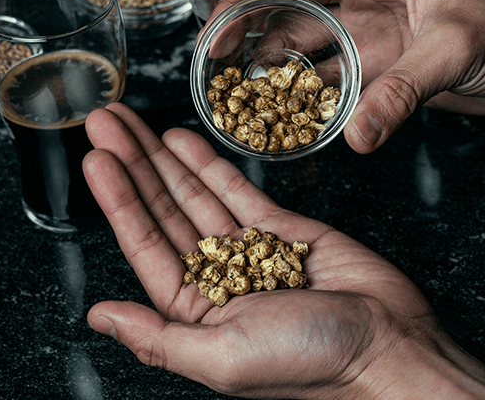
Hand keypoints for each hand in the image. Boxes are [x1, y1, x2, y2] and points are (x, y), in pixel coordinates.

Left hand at [83, 103, 484, 398]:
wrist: (388, 345)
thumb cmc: (312, 363)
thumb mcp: (224, 358)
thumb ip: (157, 338)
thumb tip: (98, 316)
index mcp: (195, 310)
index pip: (145, 244)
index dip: (118, 200)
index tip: (96, 159)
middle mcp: (216, 276)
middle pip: (163, 210)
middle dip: (132, 165)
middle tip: (105, 121)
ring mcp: (248, 248)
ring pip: (195, 194)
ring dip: (163, 157)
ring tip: (132, 122)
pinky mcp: (282, 229)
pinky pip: (237, 190)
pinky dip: (210, 165)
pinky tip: (183, 140)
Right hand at [217, 0, 484, 152]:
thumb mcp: (455, 48)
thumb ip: (403, 89)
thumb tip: (356, 136)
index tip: (232, 1)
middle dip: (249, 19)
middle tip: (213, 47)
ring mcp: (367, 27)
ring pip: (302, 38)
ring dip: (267, 58)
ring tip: (229, 81)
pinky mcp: (373, 63)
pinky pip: (327, 76)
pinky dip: (301, 90)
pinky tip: (274, 106)